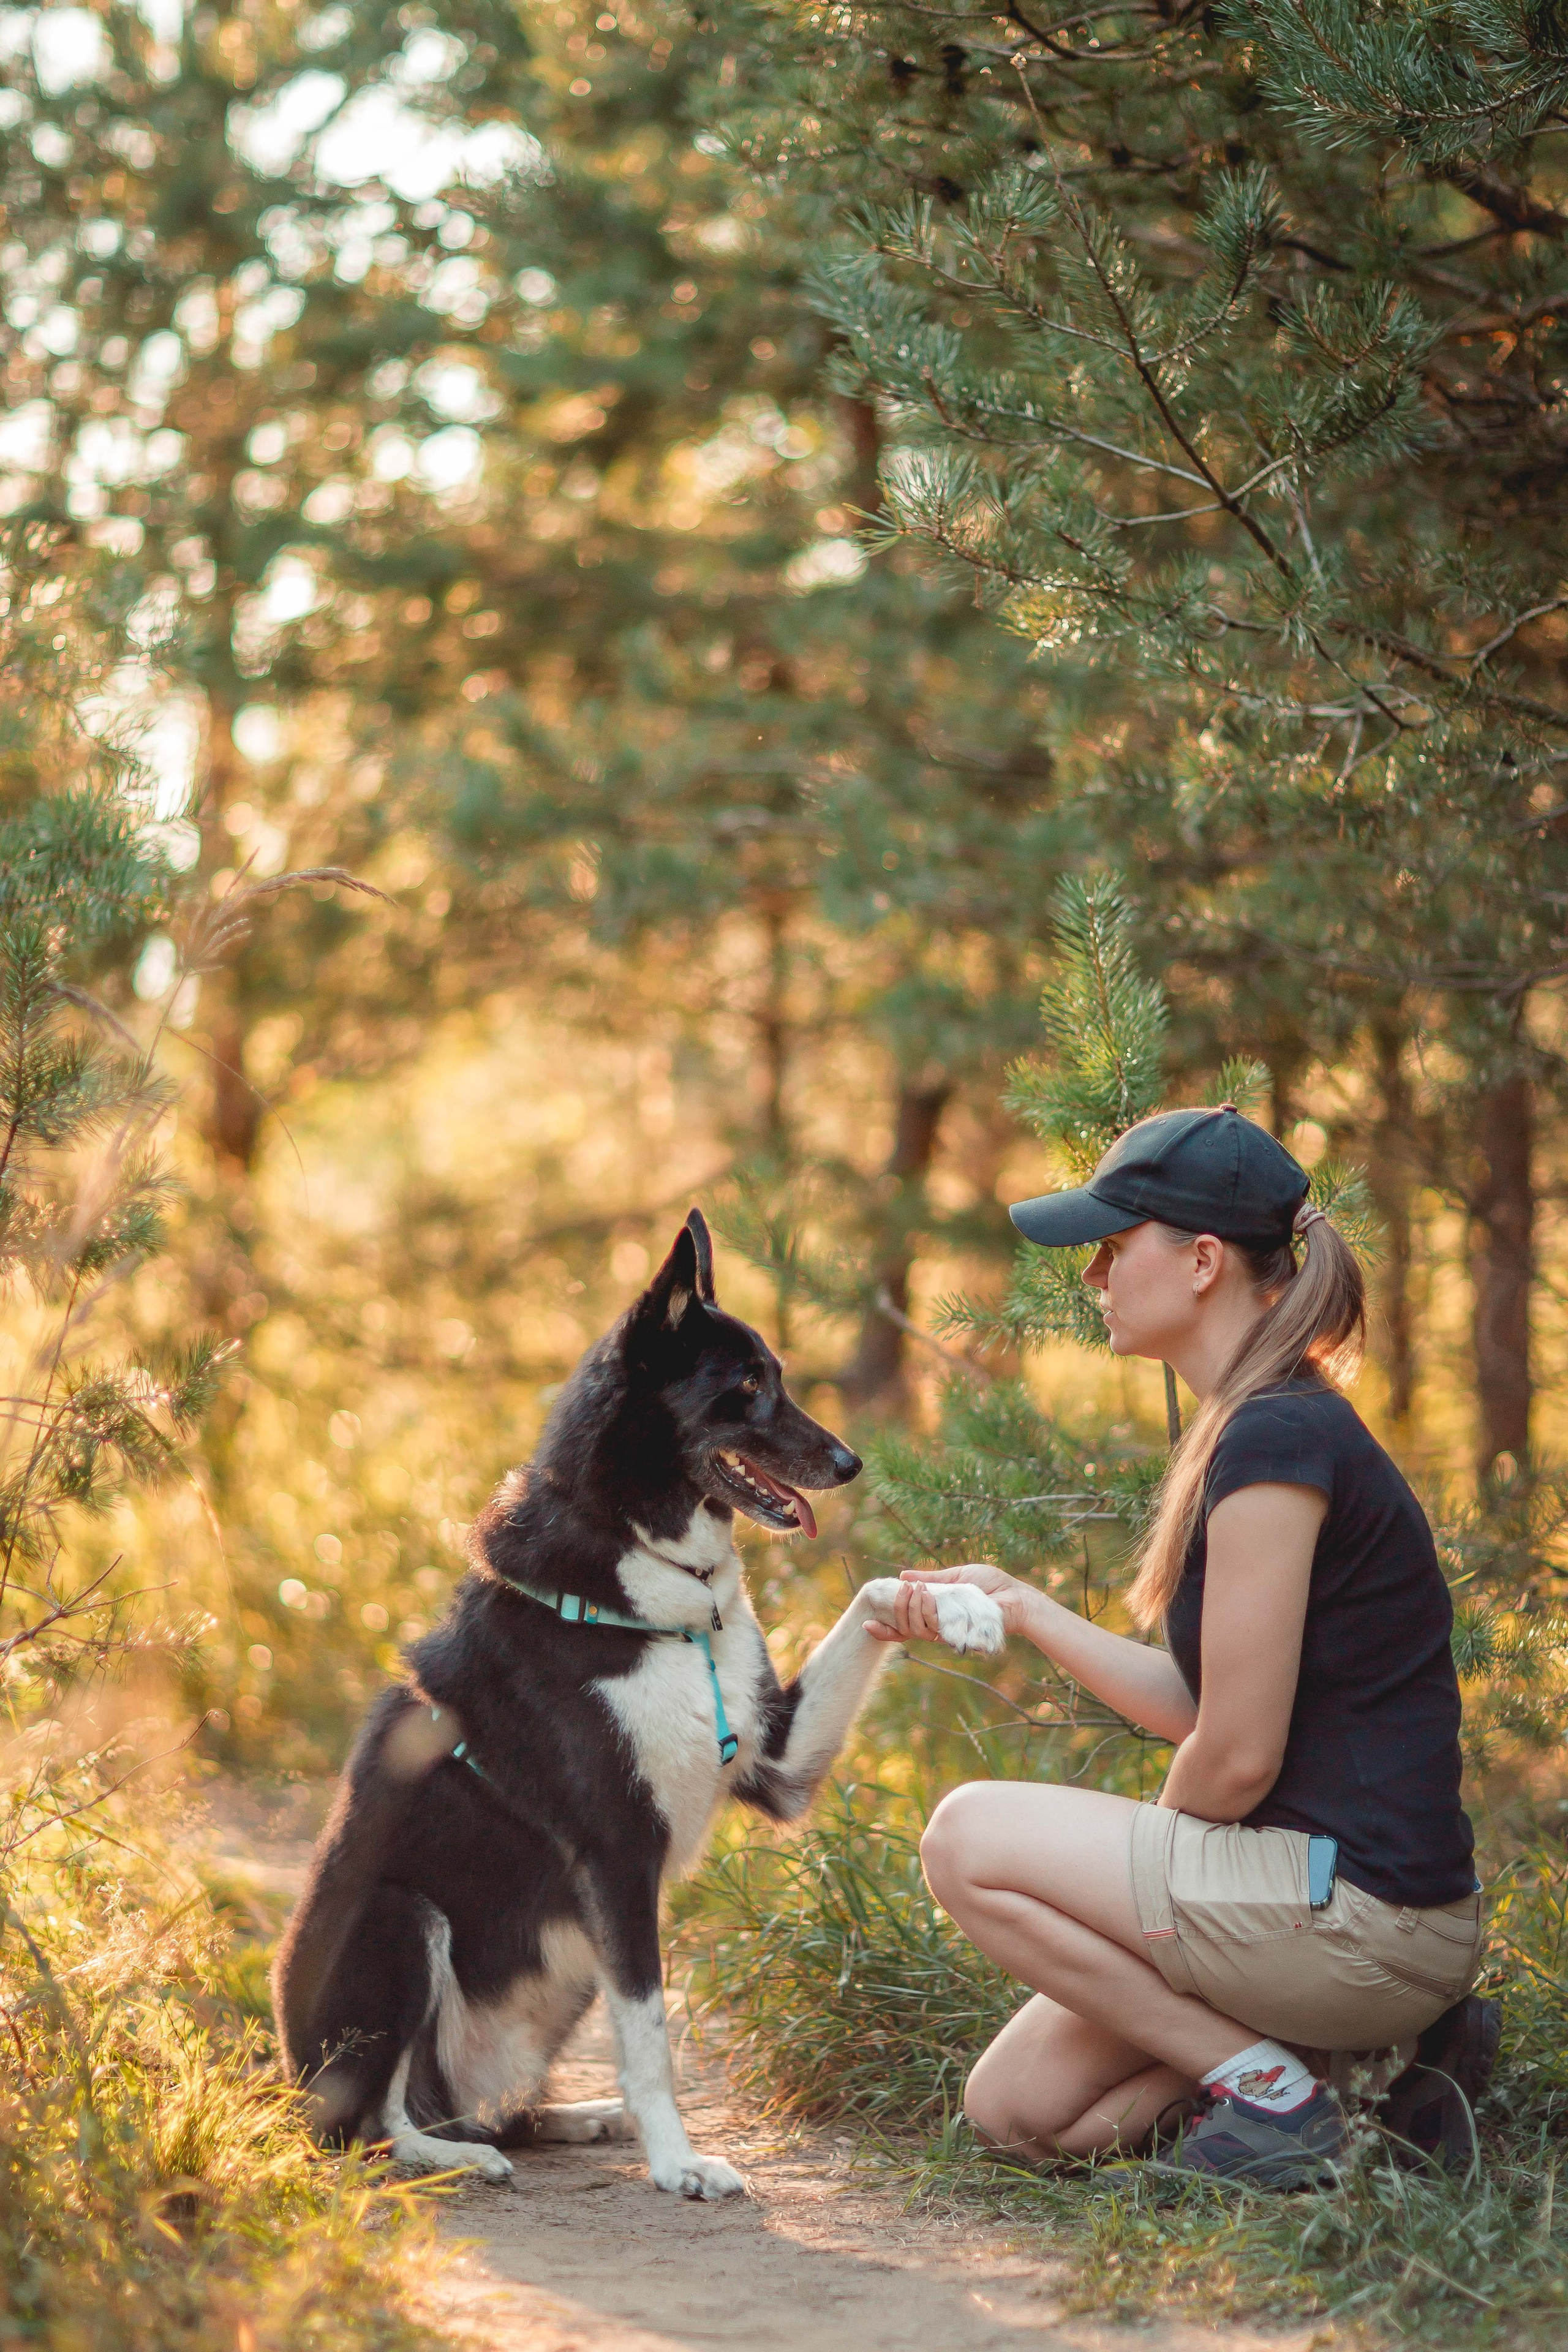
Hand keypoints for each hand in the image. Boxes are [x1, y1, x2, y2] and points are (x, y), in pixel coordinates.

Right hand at [877, 1561, 1034, 1642]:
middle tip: (903, 1588)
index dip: (885, 1629)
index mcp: (935, 1613)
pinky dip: (925, 1611)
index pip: (904, 1626)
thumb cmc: (991, 1585)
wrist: (1015, 1597)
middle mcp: (939, 1626)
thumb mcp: (956, 1576)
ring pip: (916, 1629)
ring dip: (911, 1608)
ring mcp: (948, 1632)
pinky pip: (933, 1629)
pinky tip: (925, 1595)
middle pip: (906, 1627)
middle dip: (898, 1607)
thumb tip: (903, 1576)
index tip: (866, 1623)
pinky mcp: (958, 1634)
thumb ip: (930, 1578)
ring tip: (918, 1589)